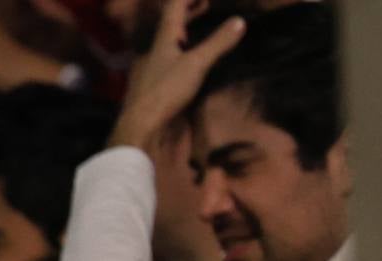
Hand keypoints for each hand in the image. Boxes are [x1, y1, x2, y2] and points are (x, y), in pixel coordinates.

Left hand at [111, 0, 246, 153]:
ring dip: (190, 32)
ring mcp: (157, 68)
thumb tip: (239, 20)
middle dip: (190, 12)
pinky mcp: (160, 85)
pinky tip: (198, 57)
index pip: (174, 7)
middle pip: (173, 24)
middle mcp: (158, 50)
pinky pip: (176, 60)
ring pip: (174, 42)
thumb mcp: (195, 64)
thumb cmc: (165, 91)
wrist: (142, 128)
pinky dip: (188, 52)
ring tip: (207, 26)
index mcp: (163, 39)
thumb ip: (217, 43)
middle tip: (207, 5)